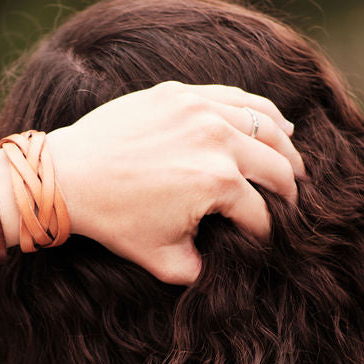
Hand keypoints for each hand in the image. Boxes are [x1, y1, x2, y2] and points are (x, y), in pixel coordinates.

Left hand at [46, 81, 304, 284]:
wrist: (68, 177)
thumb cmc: (113, 219)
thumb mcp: (163, 259)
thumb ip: (202, 269)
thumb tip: (224, 268)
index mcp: (218, 182)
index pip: (260, 213)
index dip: (266, 233)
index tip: (266, 242)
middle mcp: (217, 140)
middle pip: (276, 166)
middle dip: (289, 191)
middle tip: (295, 204)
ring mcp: (200, 110)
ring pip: (266, 125)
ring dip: (286, 149)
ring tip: (294, 167)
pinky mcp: (182, 94)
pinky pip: (238, 98)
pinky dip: (264, 113)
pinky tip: (278, 126)